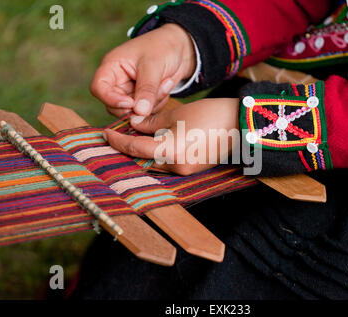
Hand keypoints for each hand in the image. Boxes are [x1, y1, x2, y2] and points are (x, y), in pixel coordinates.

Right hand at [90, 23, 195, 117]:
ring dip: (152, 103)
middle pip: (115, 106)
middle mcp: (117, 81)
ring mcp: (129, 92)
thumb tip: (140, 112)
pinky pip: (146, 112)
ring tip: (166, 83)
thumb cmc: (162, 47)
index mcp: (111, 66)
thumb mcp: (154, 65)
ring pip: (133, 112)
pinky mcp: (142, 100)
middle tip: (157, 94)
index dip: (111, 99)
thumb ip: (147, 89)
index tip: (130, 103)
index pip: (98, 88)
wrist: (179, 48)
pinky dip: (158, 103)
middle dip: (137, 106)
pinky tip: (166, 86)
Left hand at [103, 98, 239, 175]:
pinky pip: (169, 164)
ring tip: (138, 136)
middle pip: (143, 161)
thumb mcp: (177, 114)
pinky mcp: (193, 170)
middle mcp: (175, 168)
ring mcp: (185, 171)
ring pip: (155, 164)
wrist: (241, 125)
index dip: (117, 141)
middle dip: (130, 149)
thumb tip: (135, 125)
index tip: (106, 134)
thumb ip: (152, 123)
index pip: (134, 149)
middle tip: (120, 135)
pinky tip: (158, 142)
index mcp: (169, 152)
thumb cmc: (210, 115)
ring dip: (144, 152)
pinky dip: (159, 154)